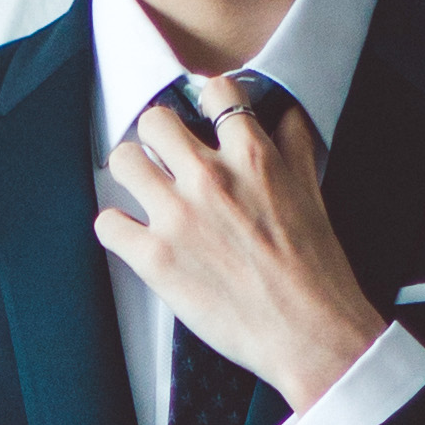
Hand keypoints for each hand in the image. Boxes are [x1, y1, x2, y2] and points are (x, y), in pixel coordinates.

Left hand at [96, 90, 384, 415]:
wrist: (310, 334)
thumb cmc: (316, 272)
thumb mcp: (313, 195)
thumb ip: (293, 149)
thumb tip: (284, 117)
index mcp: (252, 157)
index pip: (215, 90)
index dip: (206, 103)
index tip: (202, 121)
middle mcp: (210, 178)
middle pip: (155, 120)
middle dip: (159, 139)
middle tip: (166, 161)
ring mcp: (178, 217)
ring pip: (123, 160)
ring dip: (132, 174)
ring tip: (145, 194)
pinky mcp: (155, 259)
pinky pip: (108, 224)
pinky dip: (118, 230)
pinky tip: (135, 238)